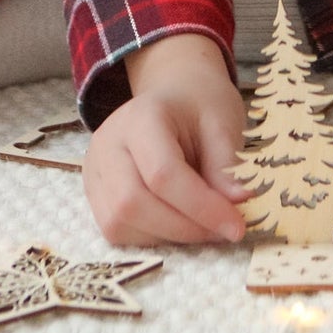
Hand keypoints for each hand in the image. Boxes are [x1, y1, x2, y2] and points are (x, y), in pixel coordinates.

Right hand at [82, 33, 249, 246]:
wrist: (174, 96)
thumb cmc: (199, 108)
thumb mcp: (222, 124)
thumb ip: (226, 165)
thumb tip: (238, 204)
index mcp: (141, 116)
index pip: (162, 173)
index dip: (201, 207)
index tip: (237, 226)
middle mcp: (108, 142)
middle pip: (133, 202)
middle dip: (183, 227)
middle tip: (223, 230)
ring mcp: (95, 168)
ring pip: (120, 222)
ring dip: (168, 236)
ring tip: (202, 224)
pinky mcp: (94, 192)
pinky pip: (116, 229)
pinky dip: (151, 236)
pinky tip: (178, 222)